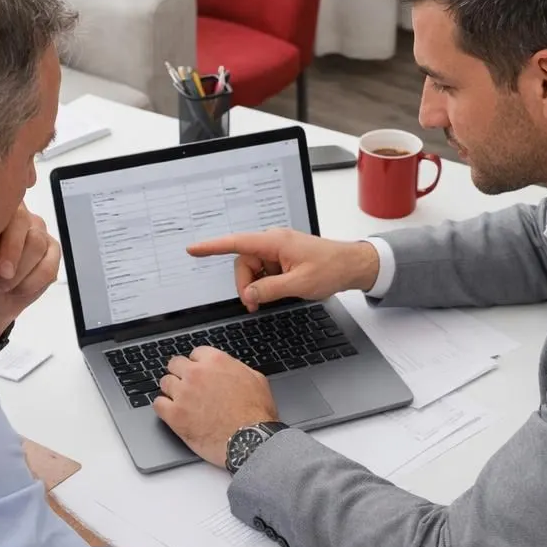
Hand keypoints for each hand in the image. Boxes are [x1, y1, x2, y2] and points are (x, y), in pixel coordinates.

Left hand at [0, 205, 59, 338]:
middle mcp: (18, 214)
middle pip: (22, 222)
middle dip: (8, 254)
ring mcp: (38, 232)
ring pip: (36, 244)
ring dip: (17, 273)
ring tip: (1, 285)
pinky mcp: (51, 252)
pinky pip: (49, 266)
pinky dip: (31, 283)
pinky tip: (17, 289)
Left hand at [153, 347, 277, 467]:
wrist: (250, 440)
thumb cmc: (256, 414)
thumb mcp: (256, 380)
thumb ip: (237, 368)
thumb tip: (230, 368)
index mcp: (216, 361)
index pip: (195, 353)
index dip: (198, 365)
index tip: (199, 374)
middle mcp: (196, 374)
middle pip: (175, 364)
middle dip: (181, 374)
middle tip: (188, 386)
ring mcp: (183, 394)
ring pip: (165, 382)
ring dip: (172, 390)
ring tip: (181, 402)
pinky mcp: (175, 415)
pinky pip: (158, 403)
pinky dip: (163, 407)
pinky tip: (172, 412)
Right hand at [186, 229, 380, 311]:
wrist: (353, 265)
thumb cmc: (331, 268)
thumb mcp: (299, 284)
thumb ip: (269, 289)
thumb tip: (248, 295)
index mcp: (274, 242)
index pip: (237, 243)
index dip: (212, 247)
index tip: (193, 249)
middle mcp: (273, 242)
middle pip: (244, 263)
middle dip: (246, 284)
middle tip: (255, 304)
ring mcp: (278, 250)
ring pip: (253, 269)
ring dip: (257, 286)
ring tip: (271, 299)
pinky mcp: (283, 258)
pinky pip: (264, 271)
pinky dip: (266, 284)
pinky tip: (279, 291)